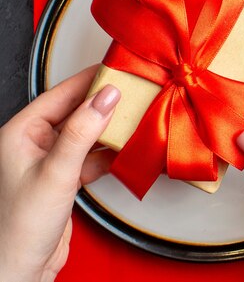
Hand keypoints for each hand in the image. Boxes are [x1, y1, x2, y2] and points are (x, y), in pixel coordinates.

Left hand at [0, 66, 119, 281]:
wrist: (22, 270)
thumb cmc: (19, 228)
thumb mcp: (56, 172)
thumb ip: (83, 133)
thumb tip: (106, 98)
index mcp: (21, 133)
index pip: (59, 95)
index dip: (88, 81)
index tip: (115, 70)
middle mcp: (35, 144)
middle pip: (76, 112)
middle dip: (104, 104)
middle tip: (133, 91)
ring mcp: (51, 161)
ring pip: (87, 134)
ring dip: (110, 129)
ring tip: (135, 118)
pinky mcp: (66, 179)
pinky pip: (92, 156)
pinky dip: (110, 153)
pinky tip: (126, 150)